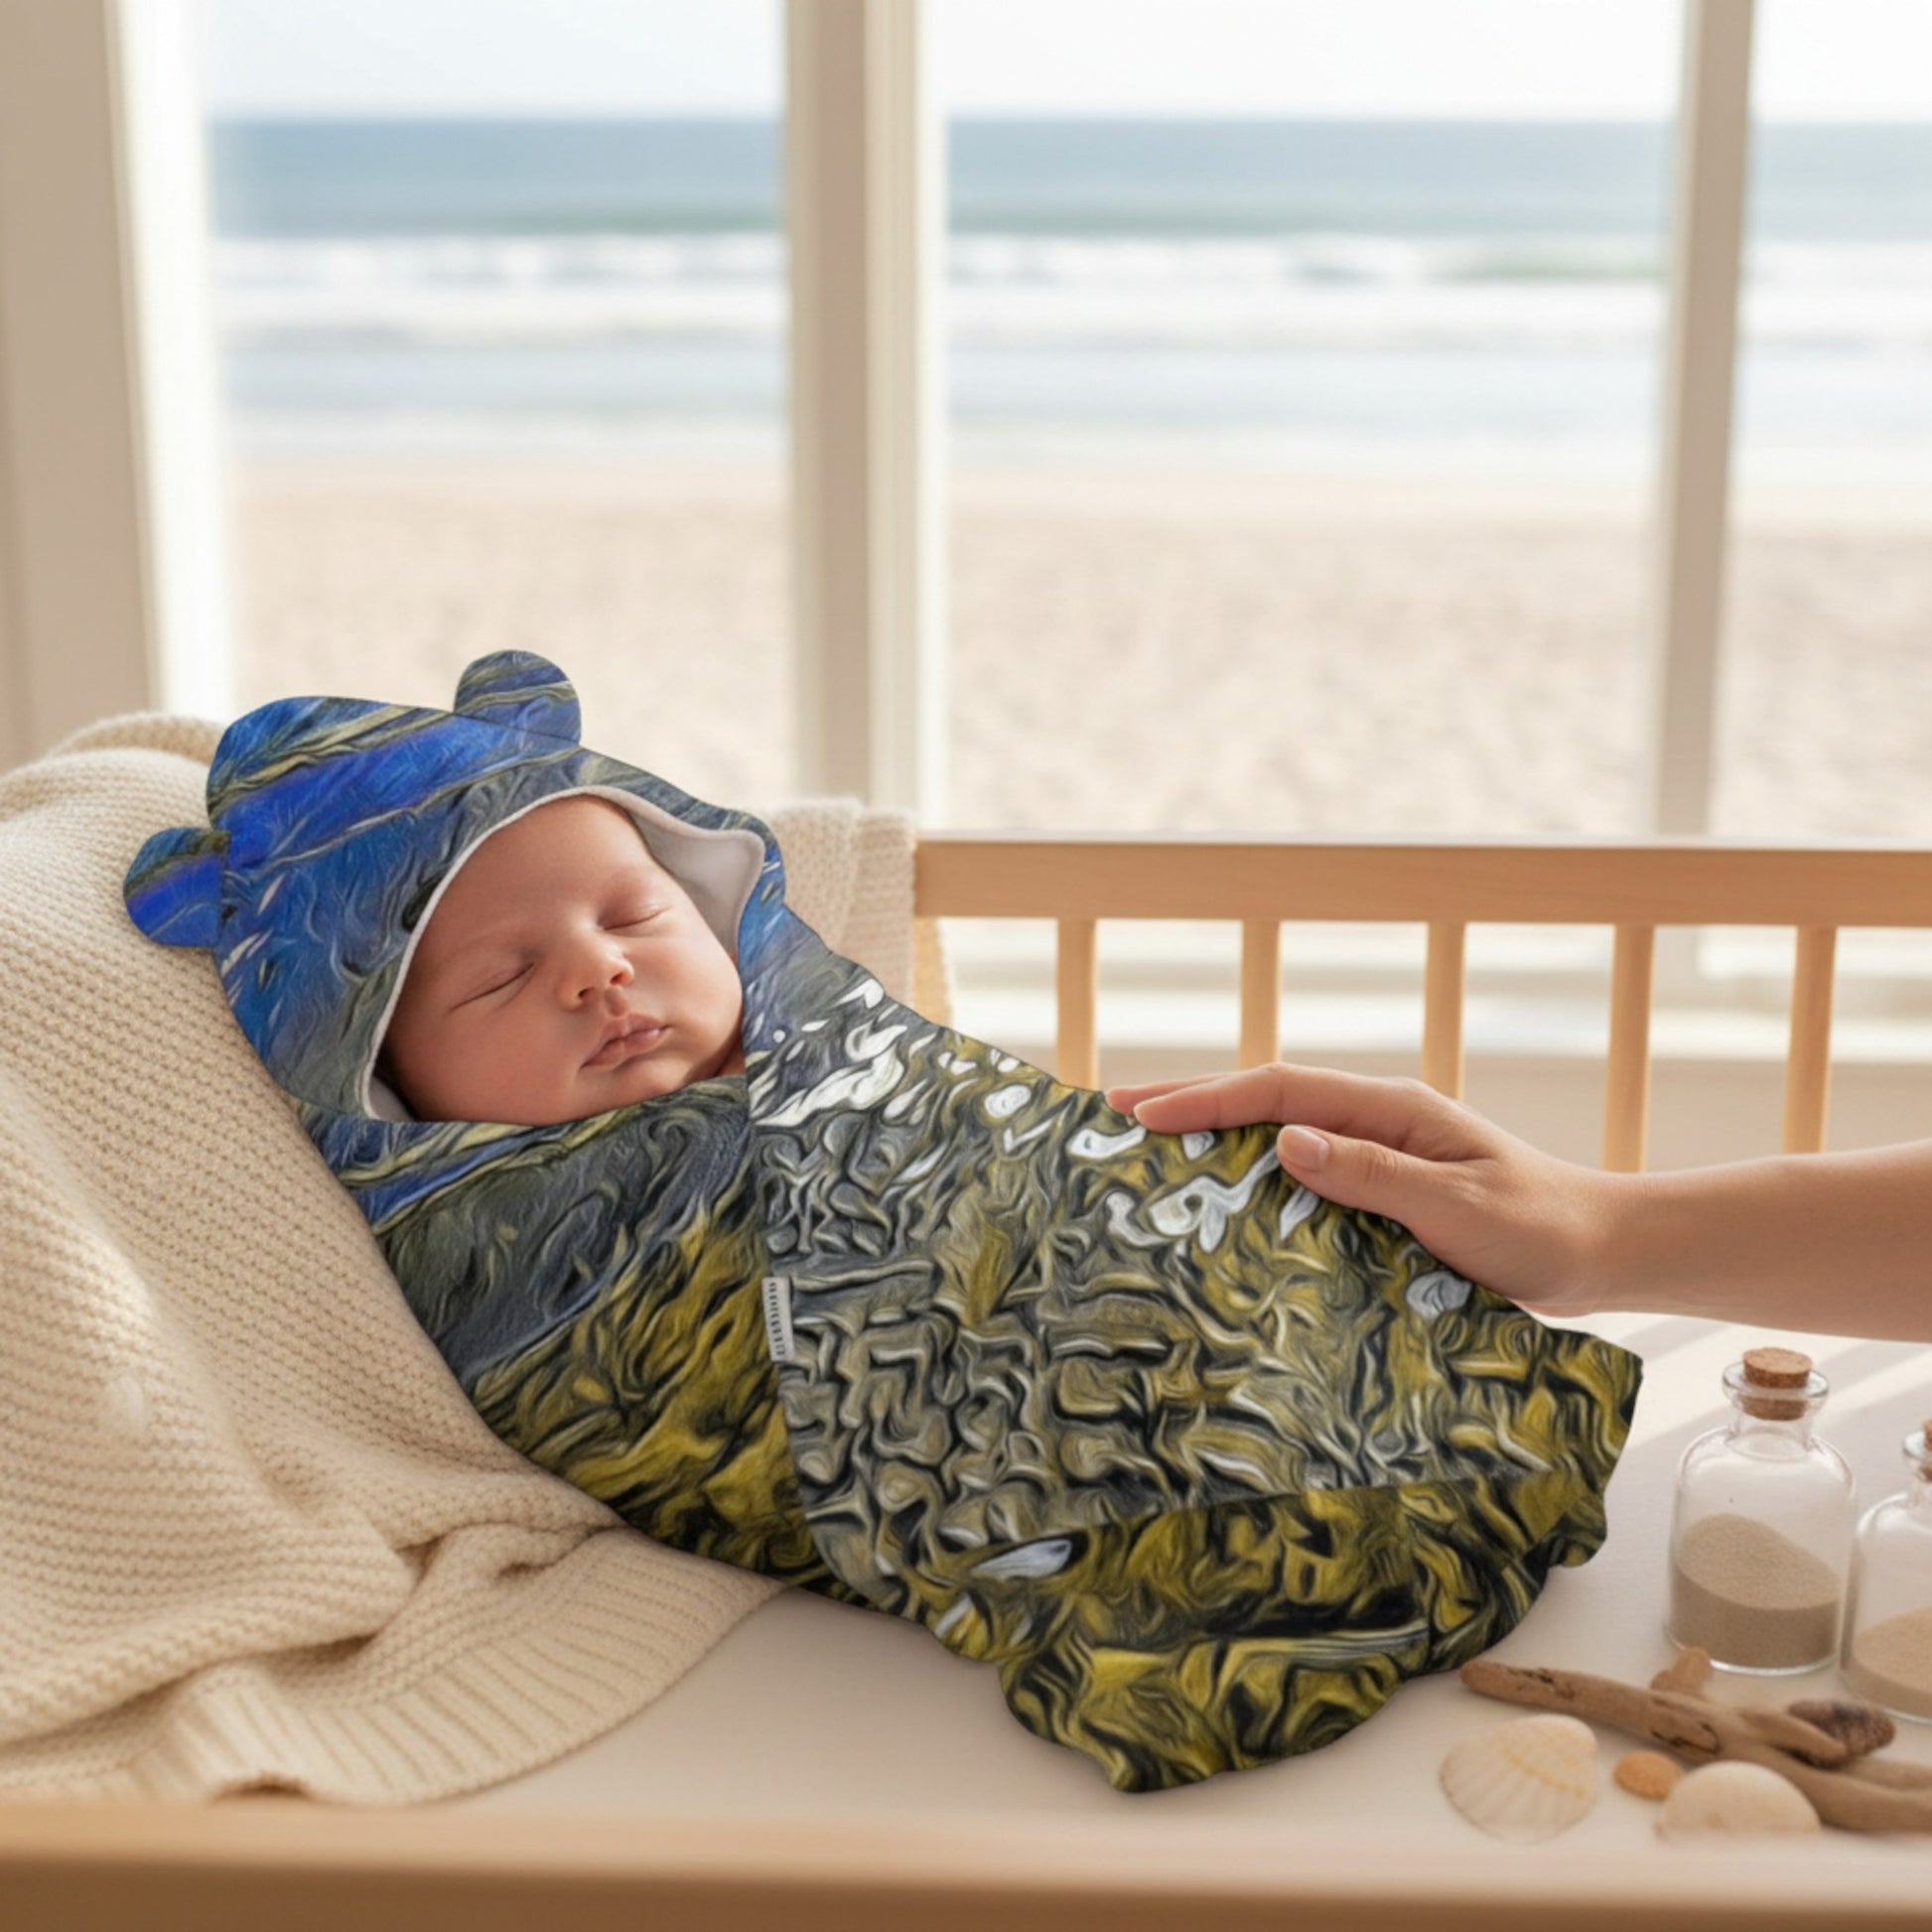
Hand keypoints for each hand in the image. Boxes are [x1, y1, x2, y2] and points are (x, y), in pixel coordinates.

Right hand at [1106, 1064, 1614, 1318]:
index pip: (1281, 1091)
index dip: (1207, 1098)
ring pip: (1276, 1136)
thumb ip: (1374, 1175)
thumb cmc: (1540, 1229)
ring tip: (1145, 1153)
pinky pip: (1300, 1179)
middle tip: (1113, 1114)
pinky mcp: (1379, 1193)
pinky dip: (1249, 1179)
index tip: (1143, 1114)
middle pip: (1265, 1100)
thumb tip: (1286, 1142)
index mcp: (1392, 1108)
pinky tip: (1217, 1203)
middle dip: (1189, 1101)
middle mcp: (1376, 1121)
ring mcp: (1376, 1154)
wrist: (1600, 1252)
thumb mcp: (1458, 1205)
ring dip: (1212, 1139)